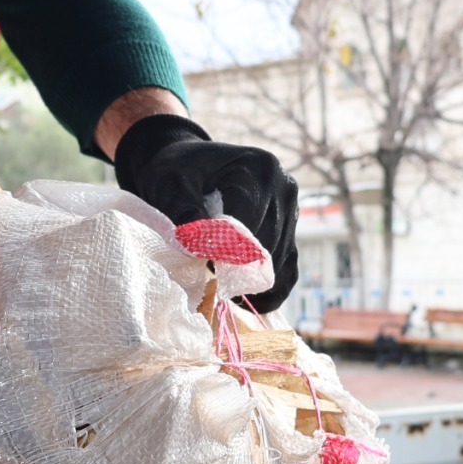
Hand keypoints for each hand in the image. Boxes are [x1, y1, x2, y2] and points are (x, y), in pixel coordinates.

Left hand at [113, 114, 300, 313]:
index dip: (227, 253)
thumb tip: (201, 246)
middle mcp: (284, 187)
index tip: (204, 269)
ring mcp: (291, 209)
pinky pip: (289, 266)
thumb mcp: (171, 183)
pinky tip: (246, 300)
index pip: (250, 224)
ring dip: (254, 281)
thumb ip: (184, 211)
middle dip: (240, 269)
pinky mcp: (290, 229)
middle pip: (268, 245)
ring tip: (223, 292)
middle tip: (211, 286)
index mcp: (258, 169)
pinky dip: (270, 288)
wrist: (188, 163)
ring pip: (281, 260)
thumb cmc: (177, 171)